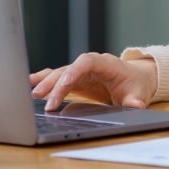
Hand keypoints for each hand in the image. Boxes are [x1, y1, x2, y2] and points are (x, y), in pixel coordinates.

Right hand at [29, 53, 157, 110]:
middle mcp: (90, 64)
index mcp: (106, 64)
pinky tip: (30, 83)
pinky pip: (58, 76)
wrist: (134, 79)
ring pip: (60, 73)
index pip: (87, 62)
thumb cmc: (135, 85)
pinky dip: (45, 79)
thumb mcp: (138, 94)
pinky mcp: (75, 78)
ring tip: (32, 93)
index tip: (64, 85)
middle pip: (69, 69)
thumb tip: (135, 106)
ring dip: (46, 83)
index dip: (74, 71)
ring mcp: (81, 71)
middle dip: (56, 84)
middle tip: (45, 101)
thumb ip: (135, 101)